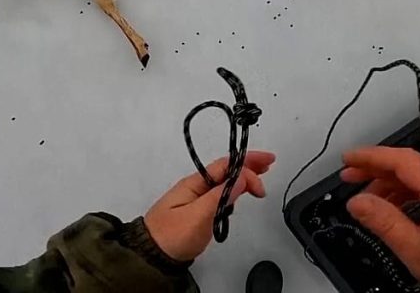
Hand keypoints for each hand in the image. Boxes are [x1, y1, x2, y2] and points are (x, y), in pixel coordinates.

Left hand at [144, 151, 275, 260]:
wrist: (151, 257)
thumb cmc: (170, 237)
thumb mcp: (199, 215)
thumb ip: (221, 196)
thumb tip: (241, 179)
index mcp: (195, 183)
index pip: (226, 166)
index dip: (248, 164)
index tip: (265, 172)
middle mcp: (195, 187)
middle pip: (226, 169)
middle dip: (248, 164)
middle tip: (268, 162)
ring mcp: (195, 199)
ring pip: (223, 181)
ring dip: (242, 177)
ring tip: (258, 176)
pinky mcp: (196, 211)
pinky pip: (219, 194)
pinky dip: (233, 190)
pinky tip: (240, 194)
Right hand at [342, 146, 419, 292]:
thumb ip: (387, 225)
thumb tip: (356, 202)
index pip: (407, 161)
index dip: (373, 157)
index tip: (349, 159)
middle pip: (416, 165)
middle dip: (381, 171)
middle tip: (350, 179)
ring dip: (398, 184)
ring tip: (373, 202)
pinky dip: (418, 191)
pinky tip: (402, 208)